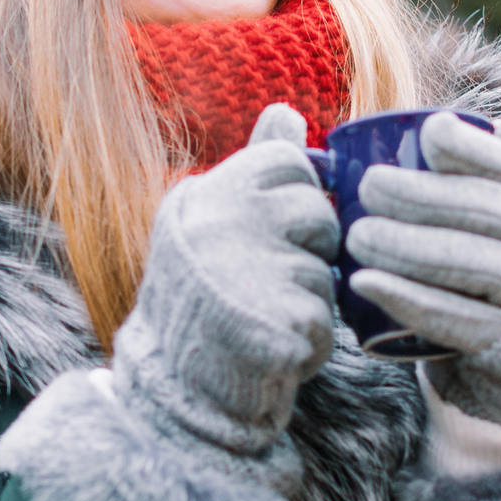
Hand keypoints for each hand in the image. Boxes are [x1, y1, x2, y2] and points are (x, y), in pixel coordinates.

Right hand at [112, 103, 339, 454]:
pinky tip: (273, 348)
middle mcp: (222, 224)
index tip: (270, 230)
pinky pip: (327, 319)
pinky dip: (311, 341)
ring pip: (326, 268)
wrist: (173, 390)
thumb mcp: (215, 220)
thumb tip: (287, 110)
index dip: (296, 197)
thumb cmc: (203, 296)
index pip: (289, 161)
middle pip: (318, 212)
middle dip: (309, 249)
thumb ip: (255, 165)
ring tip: (263, 314)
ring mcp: (250, 273)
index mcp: (206, 194)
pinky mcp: (280, 323)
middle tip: (265, 279)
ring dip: (310, 298)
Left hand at [345, 111, 500, 427]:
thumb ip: (480, 175)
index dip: (475, 148)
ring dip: (409, 247)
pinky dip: (407, 299)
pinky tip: (365, 283)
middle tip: (369, 186)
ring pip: (473, 263)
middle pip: (488, 213)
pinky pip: (455, 319)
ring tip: (357, 235)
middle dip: (425, 195)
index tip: (429, 135)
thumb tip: (438, 122)